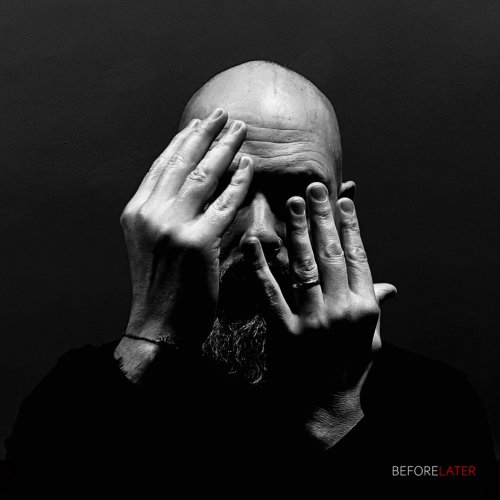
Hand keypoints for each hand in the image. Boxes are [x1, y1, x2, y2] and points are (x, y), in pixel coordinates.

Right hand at [116, 108, 252, 379]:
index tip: (198, 124)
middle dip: (205, 134)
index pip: (161, 166)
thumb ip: (168, 214)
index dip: (181, 142)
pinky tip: (249, 165)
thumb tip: (195, 187)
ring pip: (202, 175)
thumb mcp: (153, 245)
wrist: (158, 327)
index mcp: (136, 212)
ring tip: (240, 129)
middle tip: (224, 115)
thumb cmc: (161, 289)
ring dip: (224, 148)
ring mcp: (171, 226)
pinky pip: (224, 203)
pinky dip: (238, 182)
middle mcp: (149, 213)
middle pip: (181, 162)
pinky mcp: (196, 243)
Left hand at [242, 182, 395, 391]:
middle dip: (322, 217)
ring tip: (292, 202)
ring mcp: (313, 321)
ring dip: (297, 231)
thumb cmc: (349, 367)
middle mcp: (342, 310)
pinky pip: (270, 292)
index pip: (357, 256)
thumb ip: (375, 306)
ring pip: (304, 266)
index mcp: (365, 307)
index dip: (350, 225)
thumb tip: (390, 286)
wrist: (323, 404)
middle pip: (331, 253)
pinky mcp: (285, 332)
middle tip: (313, 187)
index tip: (343, 200)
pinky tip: (253, 242)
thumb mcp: (371, 337)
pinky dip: (260, 266)